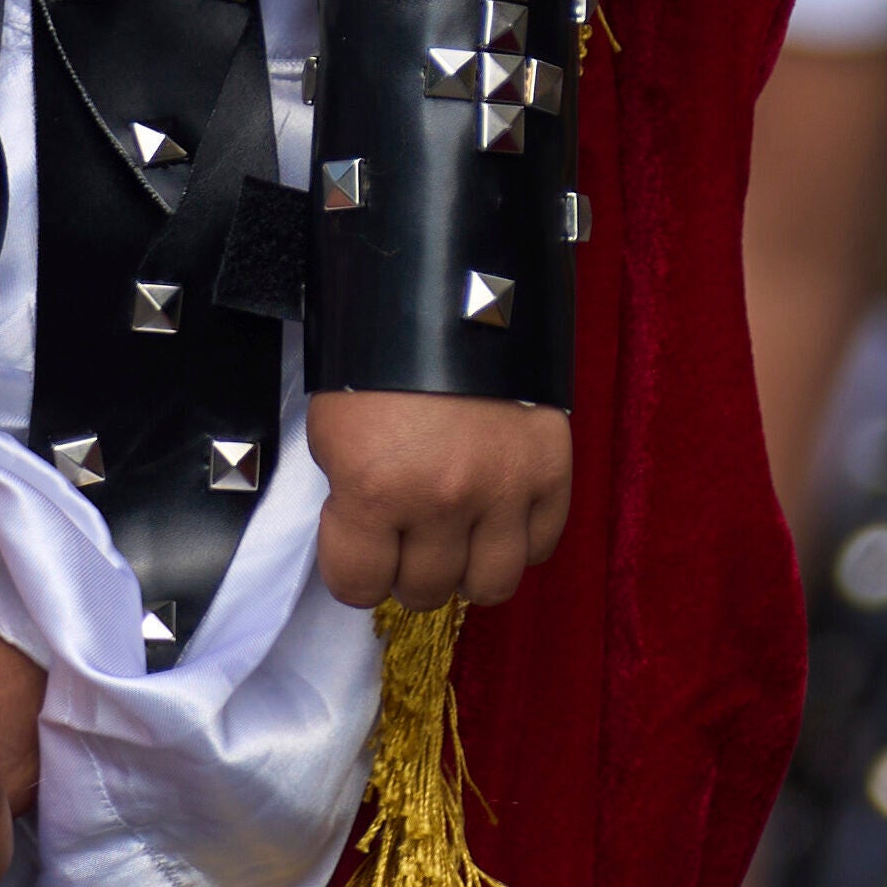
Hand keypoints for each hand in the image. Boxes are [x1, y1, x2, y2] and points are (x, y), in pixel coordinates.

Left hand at [313, 387, 574, 610]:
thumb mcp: (336, 433)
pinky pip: (542, 545)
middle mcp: (442, 500)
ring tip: (458, 535)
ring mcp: (503, 488)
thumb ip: (352, 499)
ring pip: (490, 585)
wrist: (448, 295)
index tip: (359, 544)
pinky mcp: (551, 470)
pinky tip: (499, 514)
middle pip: (424, 591)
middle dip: (408, 569)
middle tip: (408, 533)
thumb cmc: (376, 363)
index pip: (356, 586)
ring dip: (467, 568)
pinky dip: (519, 540)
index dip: (352, 568)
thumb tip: (371, 544)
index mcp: (376, 489)